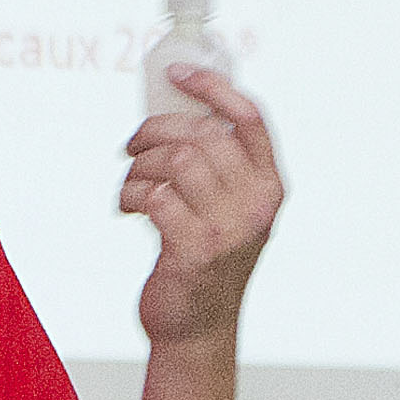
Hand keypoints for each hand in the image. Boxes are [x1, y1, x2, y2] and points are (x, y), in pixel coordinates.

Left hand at [121, 67, 284, 345]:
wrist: (197, 327)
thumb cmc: (205, 260)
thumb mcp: (227, 210)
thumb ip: (218, 169)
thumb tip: (174, 115)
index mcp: (270, 185)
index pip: (250, 118)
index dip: (213, 87)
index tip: (178, 72)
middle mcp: (257, 203)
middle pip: (203, 134)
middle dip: (156, 131)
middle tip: (131, 145)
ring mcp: (229, 228)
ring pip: (177, 161)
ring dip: (139, 166)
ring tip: (131, 184)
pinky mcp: (195, 250)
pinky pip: (155, 197)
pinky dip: (131, 195)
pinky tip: (128, 207)